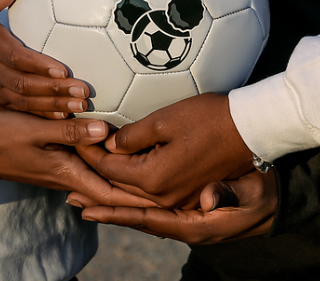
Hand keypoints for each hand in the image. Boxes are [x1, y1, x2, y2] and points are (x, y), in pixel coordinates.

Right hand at [0, 0, 88, 118]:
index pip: (16, 58)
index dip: (39, 65)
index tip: (63, 70)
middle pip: (25, 84)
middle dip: (55, 90)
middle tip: (82, 93)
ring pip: (26, 102)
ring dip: (54, 106)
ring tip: (80, 106)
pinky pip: (21, 112)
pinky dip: (42, 116)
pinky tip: (64, 117)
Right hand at [0, 111, 155, 206]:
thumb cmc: (5, 137)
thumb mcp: (38, 129)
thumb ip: (72, 131)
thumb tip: (107, 131)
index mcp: (70, 173)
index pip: (112, 193)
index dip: (140, 197)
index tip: (165, 198)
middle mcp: (71, 178)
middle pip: (113, 192)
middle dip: (141, 195)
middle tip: (171, 194)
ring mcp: (65, 174)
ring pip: (103, 184)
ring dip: (128, 185)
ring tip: (155, 182)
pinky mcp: (60, 165)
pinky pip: (92, 174)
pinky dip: (111, 174)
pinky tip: (122, 167)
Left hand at [72, 170, 276, 244]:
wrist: (281, 194)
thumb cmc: (260, 179)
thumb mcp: (248, 188)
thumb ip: (225, 193)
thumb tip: (207, 199)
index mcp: (192, 219)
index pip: (141, 212)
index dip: (111, 202)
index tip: (84, 197)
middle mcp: (184, 223)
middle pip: (133, 215)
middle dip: (101, 206)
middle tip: (68, 197)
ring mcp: (185, 216)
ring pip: (139, 210)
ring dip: (110, 202)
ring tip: (81, 195)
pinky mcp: (187, 207)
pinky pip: (150, 206)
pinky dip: (127, 199)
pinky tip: (114, 192)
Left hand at [76, 93, 255, 208]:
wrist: (251, 130)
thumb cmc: (210, 119)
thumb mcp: (166, 120)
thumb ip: (133, 136)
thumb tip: (110, 144)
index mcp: (154, 178)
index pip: (108, 168)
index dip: (88, 152)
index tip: (73, 136)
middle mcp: (164, 197)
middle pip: (116, 189)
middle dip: (90, 174)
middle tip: (68, 160)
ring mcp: (178, 201)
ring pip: (132, 198)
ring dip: (105, 190)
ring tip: (80, 186)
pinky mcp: (188, 196)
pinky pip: (150, 199)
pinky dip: (129, 194)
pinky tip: (117, 188)